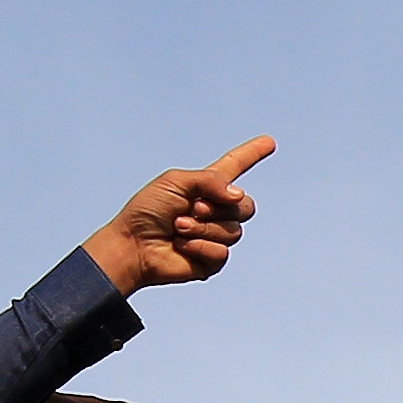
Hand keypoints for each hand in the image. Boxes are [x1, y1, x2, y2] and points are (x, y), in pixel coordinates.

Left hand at [82, 138, 275, 293]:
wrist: (133, 245)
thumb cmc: (147, 211)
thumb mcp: (176, 182)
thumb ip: (210, 181)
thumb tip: (239, 196)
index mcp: (206, 187)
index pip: (235, 166)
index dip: (252, 154)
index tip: (269, 142)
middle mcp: (214, 210)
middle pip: (245, 206)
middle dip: (218, 207)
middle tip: (191, 208)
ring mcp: (215, 236)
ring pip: (233, 230)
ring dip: (202, 228)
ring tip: (178, 228)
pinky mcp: (211, 260)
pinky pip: (222, 252)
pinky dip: (200, 247)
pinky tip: (181, 246)